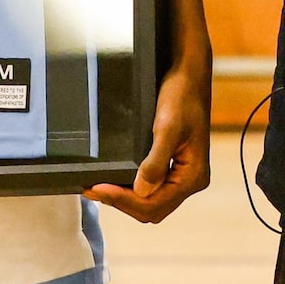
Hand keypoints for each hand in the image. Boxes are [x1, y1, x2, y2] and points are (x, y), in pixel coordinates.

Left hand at [84, 59, 210, 222]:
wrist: (188, 74)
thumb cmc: (181, 96)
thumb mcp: (167, 127)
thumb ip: (156, 161)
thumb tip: (141, 192)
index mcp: (193, 176)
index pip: (155, 204)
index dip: (124, 200)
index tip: (97, 187)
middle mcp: (190, 181)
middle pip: (152, 209)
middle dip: (121, 203)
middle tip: (91, 189)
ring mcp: (182, 175)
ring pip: (149, 202)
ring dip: (123, 199)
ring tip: (96, 188)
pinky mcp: (172, 167)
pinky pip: (150, 189)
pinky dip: (130, 190)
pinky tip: (113, 181)